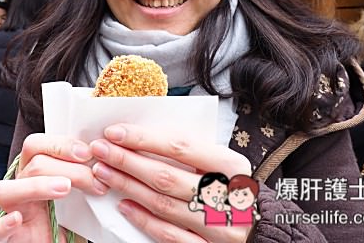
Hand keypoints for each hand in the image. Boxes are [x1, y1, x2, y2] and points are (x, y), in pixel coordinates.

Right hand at [0, 133, 106, 241]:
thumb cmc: (68, 225)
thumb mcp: (78, 199)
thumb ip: (84, 180)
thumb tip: (105, 158)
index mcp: (33, 174)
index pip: (36, 145)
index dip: (60, 144)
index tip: (87, 152)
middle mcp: (18, 189)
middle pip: (29, 164)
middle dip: (64, 166)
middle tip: (92, 177)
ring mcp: (8, 213)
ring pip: (5, 190)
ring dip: (36, 186)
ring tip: (64, 189)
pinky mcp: (4, 241)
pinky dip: (2, 225)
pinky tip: (16, 219)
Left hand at [90, 124, 251, 242]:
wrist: (264, 228)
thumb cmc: (234, 186)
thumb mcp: (223, 162)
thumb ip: (190, 149)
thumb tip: (140, 135)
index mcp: (231, 167)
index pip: (180, 147)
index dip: (143, 138)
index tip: (114, 132)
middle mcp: (225, 196)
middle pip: (165, 176)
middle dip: (126, 161)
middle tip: (99, 150)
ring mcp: (216, 227)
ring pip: (162, 204)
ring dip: (127, 186)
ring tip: (103, 172)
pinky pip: (168, 235)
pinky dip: (143, 218)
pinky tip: (123, 205)